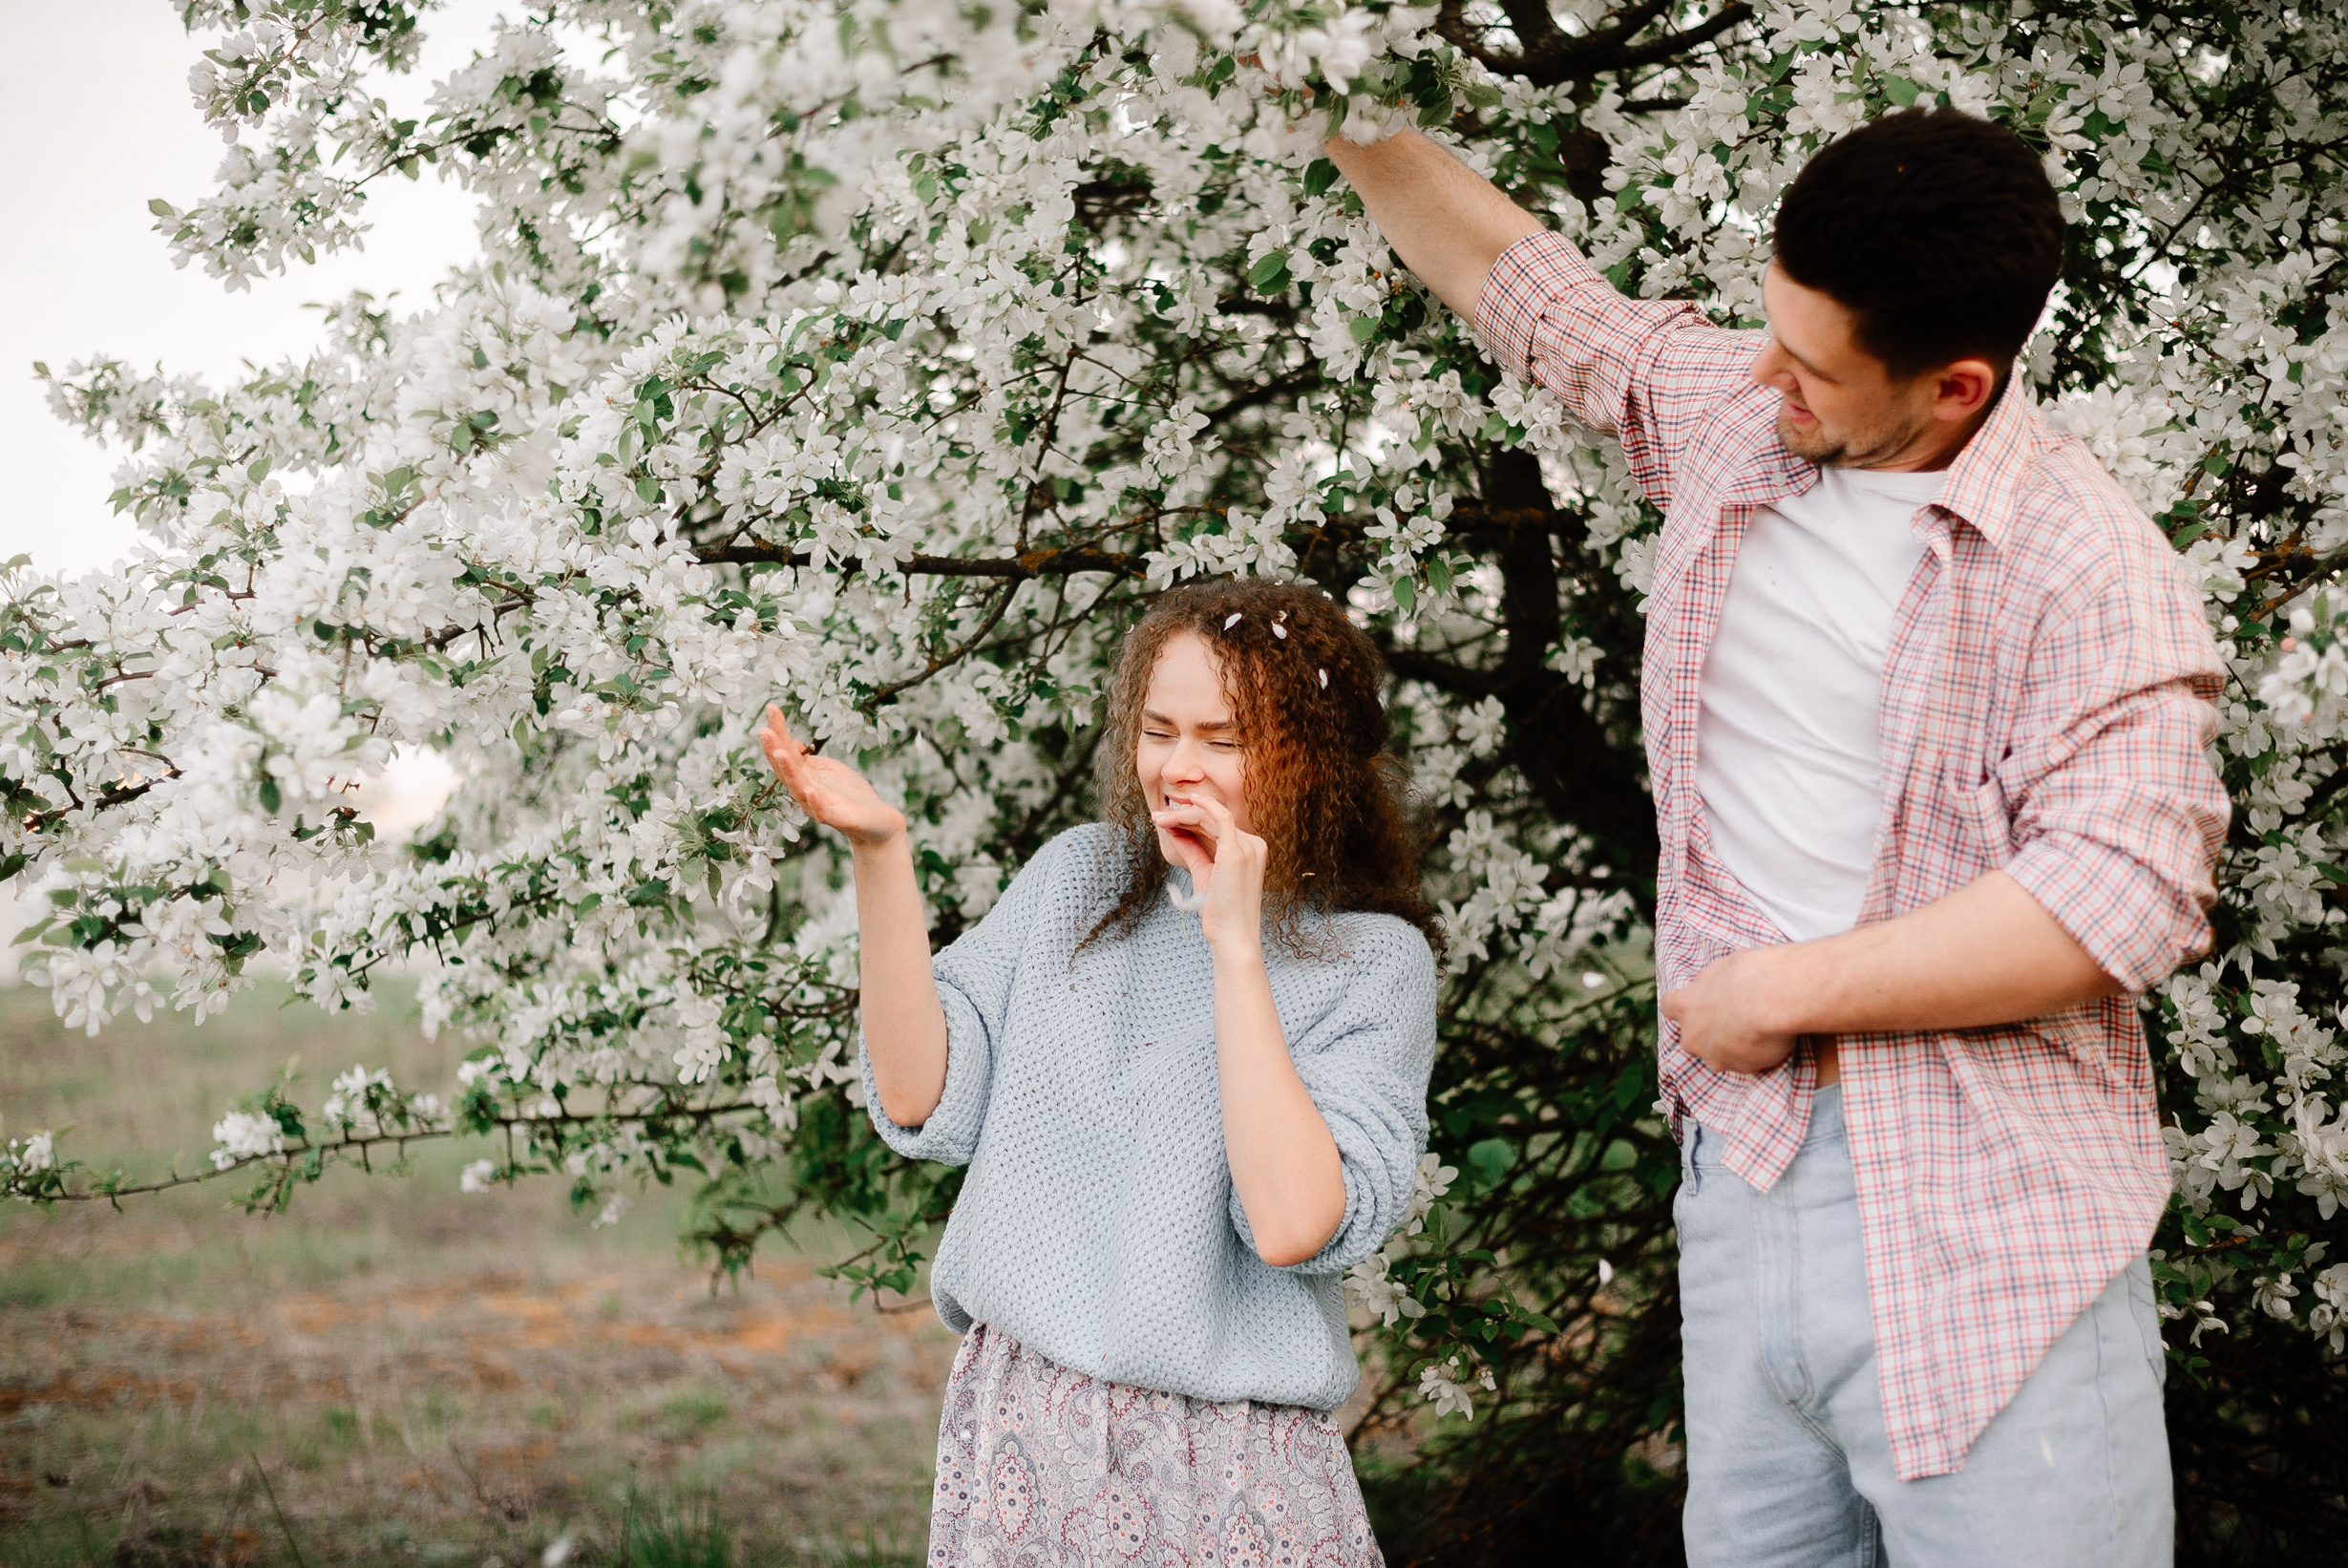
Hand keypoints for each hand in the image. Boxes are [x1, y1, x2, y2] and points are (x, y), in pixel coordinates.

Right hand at [758, 705, 904, 846]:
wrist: (876, 821)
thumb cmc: (849, 794)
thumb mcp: (828, 769)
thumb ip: (808, 759)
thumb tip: (792, 742)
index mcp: (804, 777)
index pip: (786, 752)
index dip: (778, 732)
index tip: (772, 709)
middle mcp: (806, 791)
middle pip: (785, 770)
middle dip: (774, 749)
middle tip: (764, 730)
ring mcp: (819, 806)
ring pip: (798, 788)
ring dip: (788, 770)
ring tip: (780, 753)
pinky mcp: (838, 818)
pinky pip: (823, 811)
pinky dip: (815, 801)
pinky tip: (810, 789)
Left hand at [1151, 791, 1266, 953]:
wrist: (1231, 935)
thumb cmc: (1219, 911)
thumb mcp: (1203, 873)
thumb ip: (1192, 850)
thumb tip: (1175, 831)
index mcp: (1250, 850)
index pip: (1217, 826)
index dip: (1190, 820)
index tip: (1166, 821)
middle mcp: (1253, 845)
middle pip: (1213, 820)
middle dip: (1182, 816)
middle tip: (1157, 817)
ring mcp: (1248, 847)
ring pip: (1212, 818)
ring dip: (1182, 816)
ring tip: (1160, 819)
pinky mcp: (1237, 852)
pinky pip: (1221, 817)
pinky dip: (1205, 805)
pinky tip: (1188, 801)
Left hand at [1659, 946, 1803, 1075]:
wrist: (1774, 999)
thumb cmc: (1751, 974)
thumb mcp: (1724, 967)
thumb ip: (1714, 984)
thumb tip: (1717, 988)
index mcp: (1686, 1005)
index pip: (1669, 1007)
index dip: (1684, 1007)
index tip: (1696, 1003)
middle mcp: (1693, 1036)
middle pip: (1692, 1038)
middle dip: (1708, 1033)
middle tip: (1733, 1020)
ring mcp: (1714, 1056)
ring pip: (1718, 1055)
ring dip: (1731, 1048)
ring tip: (1756, 1031)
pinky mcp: (1740, 1068)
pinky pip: (1745, 1064)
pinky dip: (1754, 1056)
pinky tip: (1769, 1041)